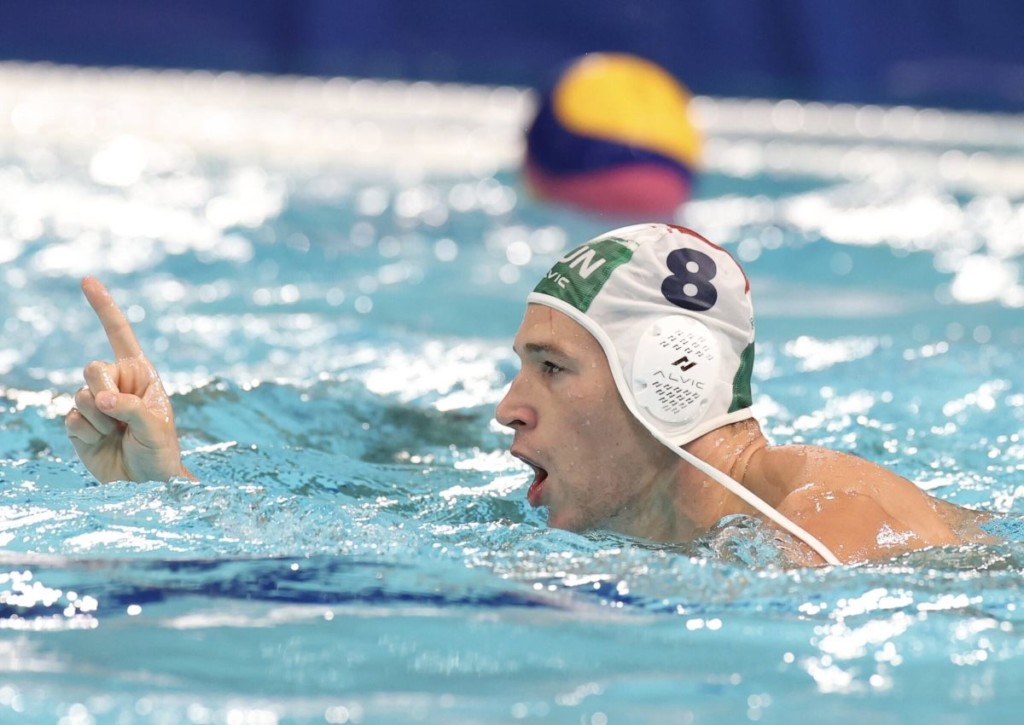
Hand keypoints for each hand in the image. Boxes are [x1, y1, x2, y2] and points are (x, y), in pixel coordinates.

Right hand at [65, 277, 192, 482]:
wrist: (145, 483)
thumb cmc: (159, 451)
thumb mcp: (156, 427)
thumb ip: (131, 408)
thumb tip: (99, 401)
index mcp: (140, 373)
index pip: (119, 333)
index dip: (103, 307)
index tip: (87, 280)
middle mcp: (116, 382)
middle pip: (92, 367)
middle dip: (106, 393)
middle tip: (123, 417)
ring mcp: (95, 403)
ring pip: (80, 396)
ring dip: (100, 420)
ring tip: (119, 434)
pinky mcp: (78, 423)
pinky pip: (70, 420)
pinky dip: (87, 435)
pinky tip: (103, 443)